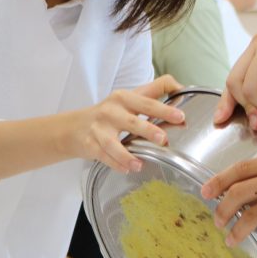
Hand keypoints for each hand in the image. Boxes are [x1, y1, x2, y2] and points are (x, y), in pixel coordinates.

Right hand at [65, 75, 184, 172]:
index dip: (164, 108)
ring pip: (113, 142)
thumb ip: (155, 92)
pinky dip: (115, 163)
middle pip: (131, 120)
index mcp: (125, 98)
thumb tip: (182, 89)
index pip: (147, 101)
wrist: (75, 127)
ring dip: (126, 154)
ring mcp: (99, 128)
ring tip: (140, 164)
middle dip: (148, 130)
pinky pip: (103, 156)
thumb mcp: (130, 97)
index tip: (180, 117)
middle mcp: (111, 110)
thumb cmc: (111, 112)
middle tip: (163, 139)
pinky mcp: (90, 144)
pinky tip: (127, 169)